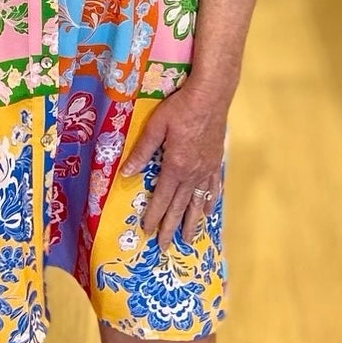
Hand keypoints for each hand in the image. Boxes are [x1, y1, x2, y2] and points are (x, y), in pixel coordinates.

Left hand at [119, 84, 225, 248]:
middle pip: (180, 207)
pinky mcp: (216, 162)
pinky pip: (213, 188)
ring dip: (191, 223)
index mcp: (175, 166)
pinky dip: (209, 202)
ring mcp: (207, 169)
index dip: (154, 216)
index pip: (162, 198)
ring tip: (187, 240)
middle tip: (164, 247)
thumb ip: (141, 152)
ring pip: (198, 203)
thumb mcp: (155, 127)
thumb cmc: (180, 107)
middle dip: (170, 228)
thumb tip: (126, 173)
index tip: (147, 231)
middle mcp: (193, 173)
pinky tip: (207, 212)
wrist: (211, 95)